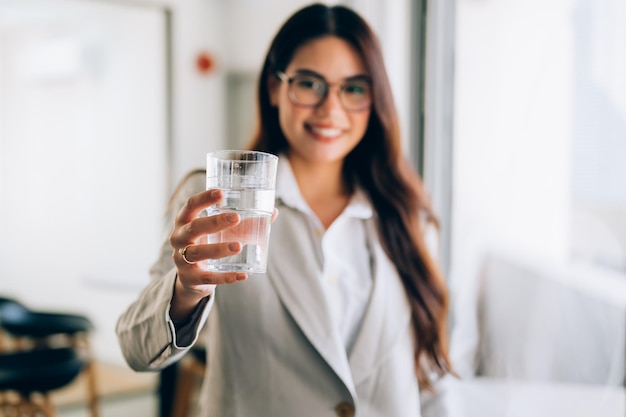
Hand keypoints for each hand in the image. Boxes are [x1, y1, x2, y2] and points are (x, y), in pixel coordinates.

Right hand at [168, 188, 277, 319]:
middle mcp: (179, 238)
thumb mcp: (220, 232)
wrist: (192, 278)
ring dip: (218, 249)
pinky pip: (208, 278)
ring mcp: (182, 259)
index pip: (190, 205)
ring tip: (239, 246)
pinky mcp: (190, 278)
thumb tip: (273, 212)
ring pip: (198, 253)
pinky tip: (243, 275)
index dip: (204, 198)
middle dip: (214, 222)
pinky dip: (226, 277)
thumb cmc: (208, 244)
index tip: (221, 192)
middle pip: (194, 228)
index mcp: (185, 221)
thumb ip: (244, 222)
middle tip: (236, 218)